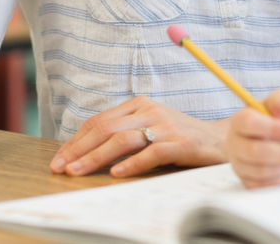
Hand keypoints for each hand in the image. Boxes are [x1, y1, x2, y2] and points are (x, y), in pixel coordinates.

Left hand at [51, 96, 227, 177]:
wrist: (220, 140)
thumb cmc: (180, 137)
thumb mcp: (150, 129)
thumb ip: (125, 133)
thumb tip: (87, 152)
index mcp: (140, 104)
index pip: (99, 121)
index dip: (76, 140)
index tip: (59, 158)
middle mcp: (150, 111)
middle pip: (106, 128)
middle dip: (79, 149)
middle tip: (60, 168)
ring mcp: (165, 126)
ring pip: (123, 139)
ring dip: (96, 157)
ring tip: (78, 172)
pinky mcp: (180, 143)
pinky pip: (151, 153)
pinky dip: (131, 164)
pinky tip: (116, 173)